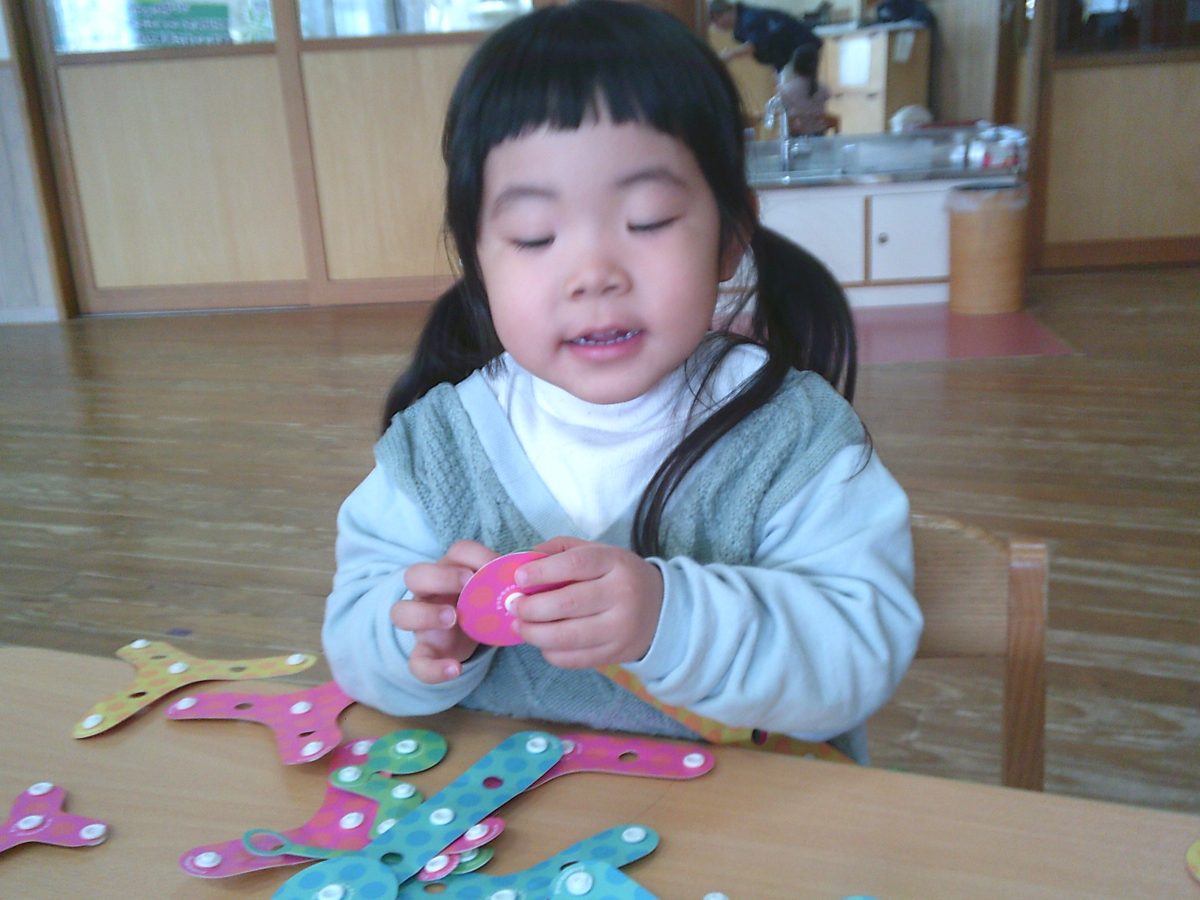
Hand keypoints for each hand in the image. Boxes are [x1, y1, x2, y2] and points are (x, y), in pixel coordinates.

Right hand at [393, 540, 498, 683]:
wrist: (467, 635)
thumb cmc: (482, 604)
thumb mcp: (495, 591)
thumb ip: (510, 582)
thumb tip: (538, 570)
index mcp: (452, 570)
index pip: (456, 552)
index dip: (474, 555)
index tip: (494, 566)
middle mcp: (429, 592)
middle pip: (415, 574)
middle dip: (440, 576)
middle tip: (467, 584)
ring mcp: (421, 622)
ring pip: (401, 612)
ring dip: (425, 614)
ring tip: (451, 619)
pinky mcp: (423, 651)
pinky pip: (416, 661)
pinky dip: (433, 668)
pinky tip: (455, 669)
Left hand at [512, 537, 663, 669]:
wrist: (662, 610)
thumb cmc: (617, 576)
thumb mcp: (598, 552)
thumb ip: (561, 550)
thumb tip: (524, 561)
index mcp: (616, 562)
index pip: (575, 564)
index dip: (542, 571)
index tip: (518, 578)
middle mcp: (622, 594)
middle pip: (568, 603)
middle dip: (531, 607)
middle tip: (512, 606)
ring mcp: (620, 628)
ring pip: (568, 636)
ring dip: (535, 633)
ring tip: (520, 626)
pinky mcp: (616, 653)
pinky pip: (575, 658)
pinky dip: (551, 652)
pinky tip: (543, 643)